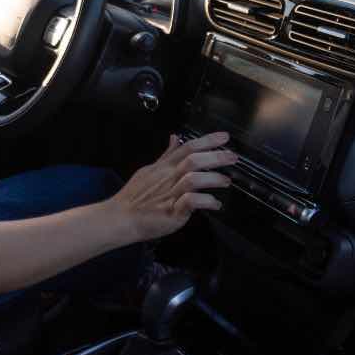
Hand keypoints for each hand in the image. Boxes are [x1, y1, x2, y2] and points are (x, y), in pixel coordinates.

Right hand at [109, 132, 236, 241]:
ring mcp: (170, 194)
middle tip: (232, 157)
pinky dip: (205, 201)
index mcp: (164, 167)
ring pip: (192, 179)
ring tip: (226, 181)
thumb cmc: (135, 196)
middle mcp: (168, 177)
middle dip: (215, 157)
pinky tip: (215, 204)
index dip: (207, 141)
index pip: (188, 147)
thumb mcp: (149, 169)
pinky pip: (190, 202)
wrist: (121, 217)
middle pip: (193, 160)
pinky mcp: (172, 211)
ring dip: (212, 178)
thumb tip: (176, 138)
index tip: (224, 137)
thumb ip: (167, 155)